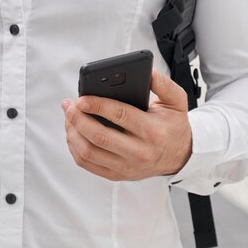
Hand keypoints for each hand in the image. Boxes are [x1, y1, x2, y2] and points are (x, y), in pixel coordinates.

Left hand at [62, 68, 191, 180]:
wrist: (179, 156)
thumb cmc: (173, 126)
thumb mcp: (176, 102)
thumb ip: (164, 84)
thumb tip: (149, 72)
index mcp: (153, 132)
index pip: (120, 116)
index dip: (97, 105)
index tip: (81, 98)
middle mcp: (139, 152)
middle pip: (99, 137)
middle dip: (78, 119)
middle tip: (69, 105)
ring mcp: (127, 167)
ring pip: (89, 152)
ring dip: (72, 133)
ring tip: (69, 117)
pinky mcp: (117, 175)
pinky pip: (87, 163)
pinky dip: (74, 148)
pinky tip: (72, 133)